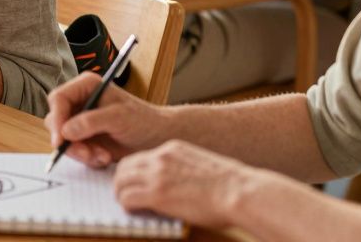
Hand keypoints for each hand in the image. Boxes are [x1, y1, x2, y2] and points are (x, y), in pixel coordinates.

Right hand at [44, 72, 168, 167]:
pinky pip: (74, 150)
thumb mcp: (120, 117)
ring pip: (64, 139)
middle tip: (86, 154)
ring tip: (102, 156)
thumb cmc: (145, 121)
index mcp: (86, 86)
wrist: (159, 138)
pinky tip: (105, 157)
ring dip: (81, 152)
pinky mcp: (85, 138)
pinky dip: (88, 157)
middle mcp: (80, 101)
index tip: (61, 140)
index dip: (57, 119)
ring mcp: (81, 120)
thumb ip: (92, 121)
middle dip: (69, 140)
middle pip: (57, 120)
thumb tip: (66, 131)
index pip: (59, 99)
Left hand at [114, 140, 261, 229]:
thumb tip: (173, 184)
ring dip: (121, 193)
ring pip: (120, 181)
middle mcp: (161, 157)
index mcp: (172, 149)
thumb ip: (182, 170)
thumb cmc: (231, 186)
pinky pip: (127, 198)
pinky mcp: (156, 193)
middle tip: (123, 193)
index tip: (134, 182)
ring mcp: (157, 174)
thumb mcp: (201, 167)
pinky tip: (134, 211)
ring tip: (127, 204)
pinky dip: (127, 205)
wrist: (240, 192)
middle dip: (121, 180)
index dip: (134, 171)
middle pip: (124, 166)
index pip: (140, 157)